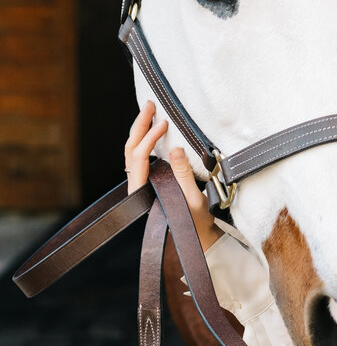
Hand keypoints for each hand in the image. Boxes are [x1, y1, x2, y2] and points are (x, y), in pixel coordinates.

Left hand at [125, 101, 221, 250]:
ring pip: (132, 153)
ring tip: (150, 111)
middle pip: (130, 150)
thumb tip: (177, 148)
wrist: (195, 240)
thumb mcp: (192, 199)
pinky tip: (152, 129)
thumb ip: (183, 174)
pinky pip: (140, 157)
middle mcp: (137, 187)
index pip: (140, 157)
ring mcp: (141, 183)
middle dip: (139, 125)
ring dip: (139, 130)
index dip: (151, 137)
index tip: (166, 123)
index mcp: (142, 192)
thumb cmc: (194, 223)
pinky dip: (144, 139)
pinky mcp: (148, 182)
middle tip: (150, 105)